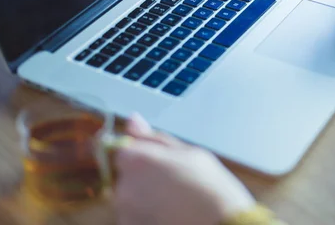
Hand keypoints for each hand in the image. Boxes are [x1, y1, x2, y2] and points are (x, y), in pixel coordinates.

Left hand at [114, 114, 255, 224]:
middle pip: (122, 173)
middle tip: (170, 178)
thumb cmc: (209, 186)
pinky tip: (169, 211)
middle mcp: (124, 186)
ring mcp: (125, 212)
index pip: (115, 147)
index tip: (148, 157)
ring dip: (142, 194)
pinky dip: (145, 212)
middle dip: (140, 174)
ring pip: (127, 195)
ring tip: (173, 198)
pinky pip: (132, 213)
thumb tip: (133, 120)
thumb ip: (153, 137)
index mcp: (137, 159)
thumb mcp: (187, 152)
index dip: (133, 150)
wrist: (220, 224)